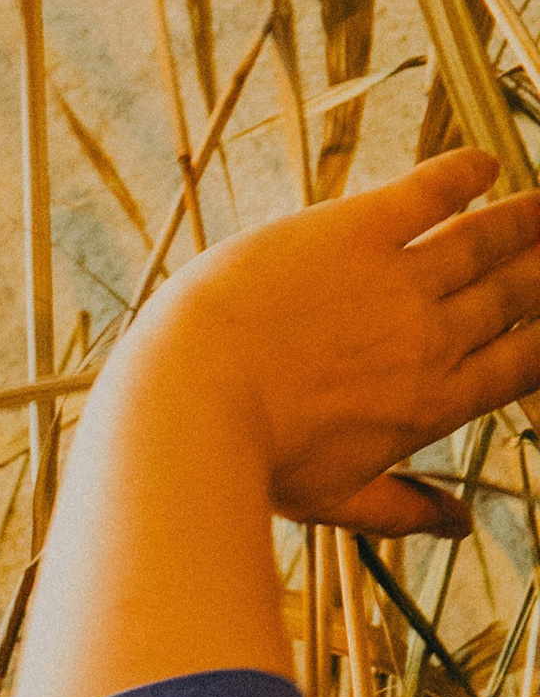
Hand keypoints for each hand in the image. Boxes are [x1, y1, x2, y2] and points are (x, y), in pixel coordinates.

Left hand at [133, 147, 539, 534]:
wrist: (190, 408)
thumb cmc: (250, 463)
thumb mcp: (332, 500)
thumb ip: (400, 510)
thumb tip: (457, 529)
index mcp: (429, 405)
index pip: (520, 365)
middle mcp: (429, 339)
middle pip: (515, 295)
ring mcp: (397, 280)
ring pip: (486, 239)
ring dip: (527, 218)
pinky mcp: (355, 231)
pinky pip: (429, 191)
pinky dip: (462, 174)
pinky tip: (483, 167)